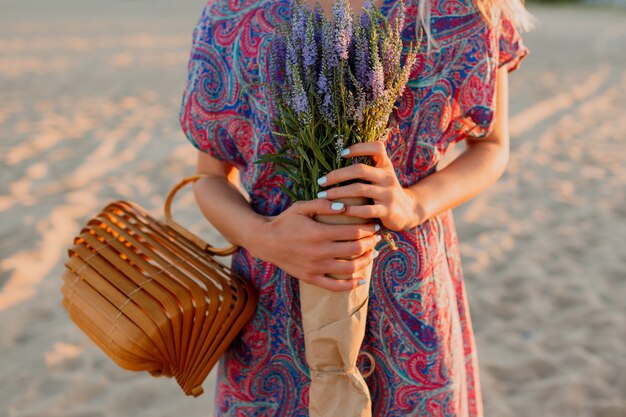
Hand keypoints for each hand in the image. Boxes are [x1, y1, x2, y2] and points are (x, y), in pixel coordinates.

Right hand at [249, 198, 379, 291]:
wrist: (265, 241)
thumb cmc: (285, 221)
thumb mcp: (301, 207)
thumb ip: (323, 205)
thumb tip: (345, 207)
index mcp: (318, 233)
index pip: (352, 231)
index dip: (368, 229)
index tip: (375, 225)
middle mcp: (319, 252)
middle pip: (355, 249)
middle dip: (370, 243)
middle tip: (377, 237)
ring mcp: (315, 267)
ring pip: (349, 268)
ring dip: (365, 261)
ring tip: (372, 253)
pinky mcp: (311, 278)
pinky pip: (334, 286)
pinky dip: (350, 285)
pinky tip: (360, 279)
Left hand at [316, 141, 424, 230]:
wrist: (408, 211)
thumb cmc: (386, 190)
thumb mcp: (382, 174)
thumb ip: (368, 165)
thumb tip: (338, 154)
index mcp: (385, 166)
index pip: (376, 148)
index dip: (359, 148)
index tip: (341, 154)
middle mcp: (388, 177)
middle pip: (360, 170)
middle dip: (337, 175)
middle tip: (320, 181)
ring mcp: (388, 194)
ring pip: (359, 190)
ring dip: (338, 193)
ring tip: (323, 196)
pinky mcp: (387, 211)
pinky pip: (366, 210)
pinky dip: (350, 210)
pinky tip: (338, 210)